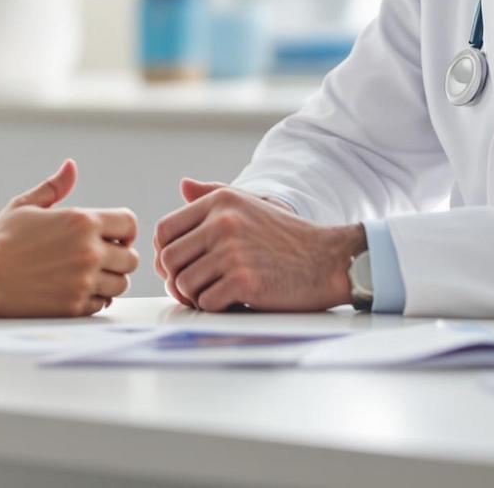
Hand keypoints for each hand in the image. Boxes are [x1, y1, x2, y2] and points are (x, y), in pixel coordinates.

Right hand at [0, 159, 139, 318]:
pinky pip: (102, 303)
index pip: (129, 223)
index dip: (123, 229)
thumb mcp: (25, 206)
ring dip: (109, 280)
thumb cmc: (1, 240)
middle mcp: (89, 251)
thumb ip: (54, 187)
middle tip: (99, 258)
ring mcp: (84, 281)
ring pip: (121, 284)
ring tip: (87, 275)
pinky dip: (95, 298)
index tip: (110, 236)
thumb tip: (71, 166)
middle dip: (119, 257)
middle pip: (131, 258)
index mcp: (82, 222)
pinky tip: (77, 290)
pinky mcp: (75, 306)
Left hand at [153, 178, 364, 311]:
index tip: (177, 266)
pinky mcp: (244, 282)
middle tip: (192, 288)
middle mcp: (223, 223)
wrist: (329, 259)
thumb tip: (183, 185)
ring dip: (194, 296)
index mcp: (220, 202)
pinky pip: (206, 303)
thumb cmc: (287, 236)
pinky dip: (215, 307)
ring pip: (184, 284)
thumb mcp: (249, 203)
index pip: (164, 230)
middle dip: (175, 279)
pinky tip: (231, 301)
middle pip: (169, 259)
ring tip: (215, 293)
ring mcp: (233, 252)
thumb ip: (212, 194)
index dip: (164, 253)